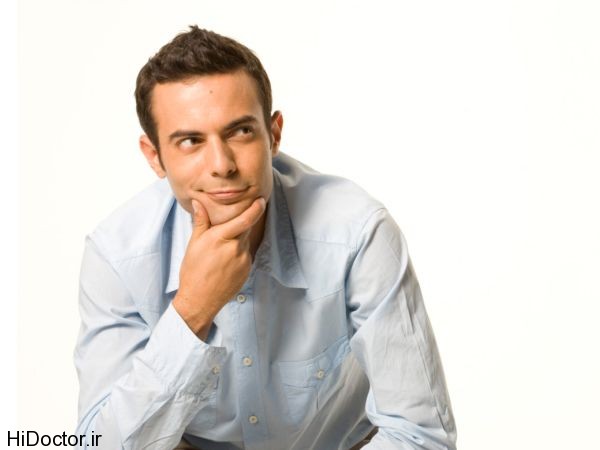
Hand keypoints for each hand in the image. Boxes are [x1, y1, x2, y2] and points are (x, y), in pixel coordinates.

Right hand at [172, 197, 265, 339]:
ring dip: (237, 240)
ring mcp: (243, 260)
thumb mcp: (194, 244)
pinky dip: (238, 253)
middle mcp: (235, 248)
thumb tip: (198, 202)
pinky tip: (225, 262)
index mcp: (221, 238)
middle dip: (241, 223)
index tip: (260, 200)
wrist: (200, 300)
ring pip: (245, 242)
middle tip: (230, 225)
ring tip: (221, 250)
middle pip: (246, 228)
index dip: (255, 208)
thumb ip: (201, 222)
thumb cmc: (193, 272)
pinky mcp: (247, 270)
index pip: (245, 219)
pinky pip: (245, 255)